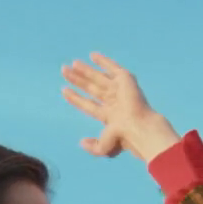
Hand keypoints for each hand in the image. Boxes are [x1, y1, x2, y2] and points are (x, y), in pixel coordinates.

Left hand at [61, 53, 180, 163]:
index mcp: (109, 117)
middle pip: (91, 88)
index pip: (88, 105)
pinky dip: (104, 61)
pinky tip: (92, 55)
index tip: (64, 90)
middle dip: (78, 80)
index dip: (76, 98)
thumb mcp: (105, 148)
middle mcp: (114, 102)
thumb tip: (82, 142)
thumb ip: (94, 147)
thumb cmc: (124, 139)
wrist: (138, 127)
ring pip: (98, 78)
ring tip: (71, 64)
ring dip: (85, 70)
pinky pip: (113, 68)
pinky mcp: (126, 80)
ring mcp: (119, 90)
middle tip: (64, 71)